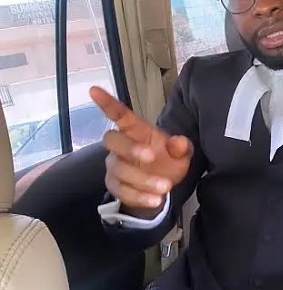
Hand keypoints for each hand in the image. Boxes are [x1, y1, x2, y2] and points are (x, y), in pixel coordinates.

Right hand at [89, 86, 192, 210]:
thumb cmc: (168, 160)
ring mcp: (115, 166)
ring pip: (120, 170)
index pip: (119, 114)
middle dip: (130, 148)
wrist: (163, 186)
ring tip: (165, 186)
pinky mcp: (115, 186)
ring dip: (143, 179)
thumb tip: (180, 142)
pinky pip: (122, 191)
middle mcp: (121, 146)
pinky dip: (139, 196)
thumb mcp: (181, 153)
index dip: (107, 103)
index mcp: (136, 131)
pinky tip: (156, 199)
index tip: (94, 90)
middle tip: (152, 157)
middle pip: (112, 140)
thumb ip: (181, 147)